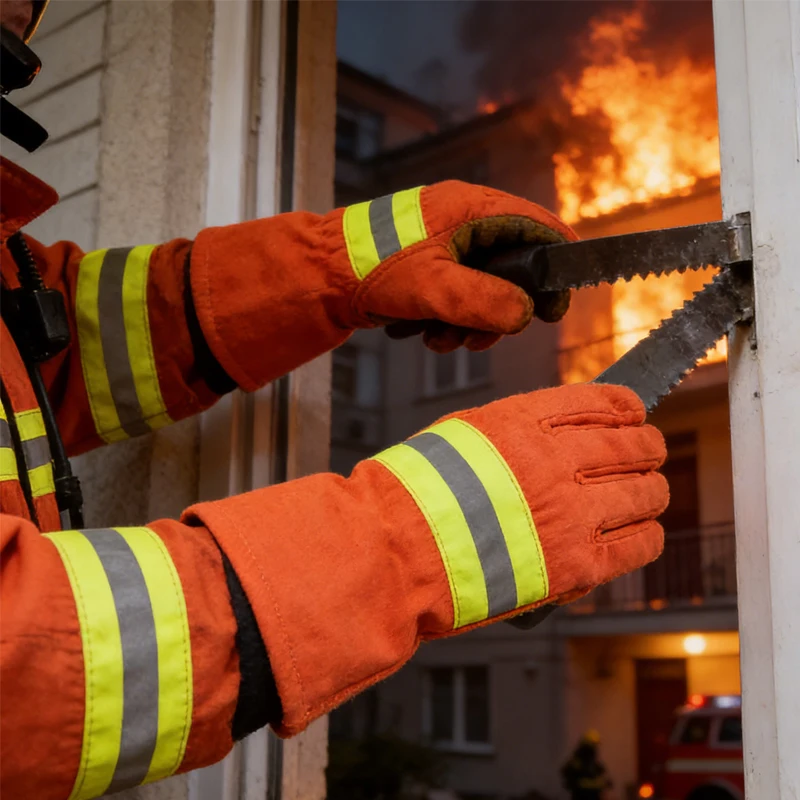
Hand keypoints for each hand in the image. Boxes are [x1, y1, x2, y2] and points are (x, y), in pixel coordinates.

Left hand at [340, 181, 576, 351]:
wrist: (320, 274)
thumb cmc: (371, 266)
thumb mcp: (434, 287)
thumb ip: (485, 301)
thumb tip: (525, 313)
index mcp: (472, 208)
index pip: (537, 226)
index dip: (557, 264)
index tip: (559, 304)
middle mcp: (463, 221)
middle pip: (513, 267)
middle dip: (499, 310)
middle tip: (481, 337)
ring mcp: (445, 244)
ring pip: (484, 288)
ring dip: (469, 322)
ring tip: (441, 338)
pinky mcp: (428, 265)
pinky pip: (456, 295)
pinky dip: (447, 319)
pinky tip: (423, 332)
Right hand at [370, 382, 667, 626]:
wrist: (397, 551)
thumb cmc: (415, 493)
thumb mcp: (461, 433)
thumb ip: (515, 429)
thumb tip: (556, 433)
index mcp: (526, 421)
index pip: (604, 402)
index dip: (629, 408)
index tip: (636, 414)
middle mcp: (557, 460)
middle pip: (635, 446)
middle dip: (649, 447)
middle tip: (651, 452)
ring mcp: (572, 513)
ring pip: (647, 493)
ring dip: (653, 491)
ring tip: (651, 493)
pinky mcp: (577, 565)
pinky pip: (640, 544)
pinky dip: (649, 536)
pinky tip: (644, 532)